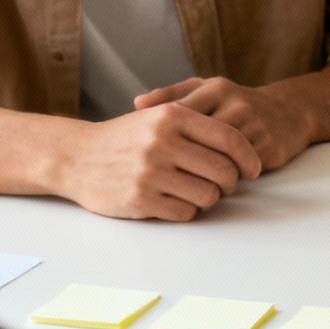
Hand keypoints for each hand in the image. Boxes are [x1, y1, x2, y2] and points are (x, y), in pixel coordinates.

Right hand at [50, 104, 260, 221]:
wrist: (75, 157)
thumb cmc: (125, 138)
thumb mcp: (157, 116)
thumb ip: (196, 122)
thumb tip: (241, 145)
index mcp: (172, 116)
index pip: (229, 138)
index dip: (248, 157)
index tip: (254, 169)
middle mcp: (162, 142)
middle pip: (223, 171)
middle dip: (230, 182)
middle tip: (223, 184)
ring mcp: (151, 172)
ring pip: (208, 195)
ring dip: (209, 198)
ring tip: (197, 191)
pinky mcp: (140, 200)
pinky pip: (186, 212)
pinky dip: (187, 210)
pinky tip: (175, 200)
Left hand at [135, 76, 315, 172]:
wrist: (289, 112)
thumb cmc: (237, 103)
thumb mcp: (206, 90)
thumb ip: (172, 95)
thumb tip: (137, 104)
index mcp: (215, 88)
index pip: (180, 113)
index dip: (163, 137)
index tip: (151, 152)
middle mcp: (236, 103)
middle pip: (199, 138)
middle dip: (182, 159)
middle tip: (165, 175)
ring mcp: (255, 125)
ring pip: (219, 157)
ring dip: (203, 173)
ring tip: (188, 183)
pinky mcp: (269, 147)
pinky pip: (239, 170)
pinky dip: (224, 180)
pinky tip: (213, 185)